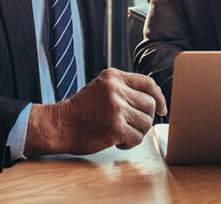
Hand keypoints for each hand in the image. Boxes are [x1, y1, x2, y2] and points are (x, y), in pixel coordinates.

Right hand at [25, 68, 166, 155]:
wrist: (58, 125)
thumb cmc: (80, 110)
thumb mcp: (101, 88)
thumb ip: (123, 89)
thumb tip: (153, 99)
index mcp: (113, 77)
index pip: (148, 83)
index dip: (159, 97)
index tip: (162, 109)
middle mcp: (116, 89)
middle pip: (150, 104)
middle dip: (146, 118)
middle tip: (134, 125)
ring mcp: (116, 108)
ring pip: (146, 122)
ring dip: (138, 132)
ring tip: (123, 133)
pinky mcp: (115, 127)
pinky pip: (137, 137)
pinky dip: (130, 143)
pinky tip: (117, 141)